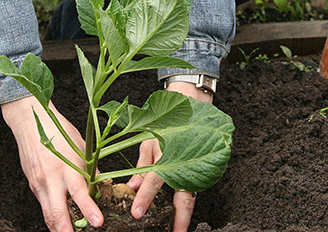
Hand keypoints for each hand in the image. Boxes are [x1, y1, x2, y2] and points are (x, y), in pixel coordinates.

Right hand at [1, 96, 102, 231]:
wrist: (29, 120)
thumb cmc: (57, 130)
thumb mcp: (80, 146)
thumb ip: (89, 168)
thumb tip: (101, 185)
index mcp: (67, 166)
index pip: (79, 193)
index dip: (89, 210)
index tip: (98, 223)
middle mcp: (51, 178)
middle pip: (58, 214)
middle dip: (67, 231)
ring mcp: (39, 183)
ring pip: (48, 215)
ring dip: (58, 228)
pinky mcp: (32, 184)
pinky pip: (43, 205)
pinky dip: (52, 215)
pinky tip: (61, 218)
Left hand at [127, 81, 212, 231]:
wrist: (189, 107)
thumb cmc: (166, 123)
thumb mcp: (148, 140)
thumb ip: (141, 166)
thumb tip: (131, 188)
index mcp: (169, 153)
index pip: (156, 179)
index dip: (146, 197)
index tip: (137, 213)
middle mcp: (184, 164)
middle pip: (183, 198)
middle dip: (178, 221)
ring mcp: (193, 170)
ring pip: (190, 199)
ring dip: (183, 218)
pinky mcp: (196, 174)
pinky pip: (191, 194)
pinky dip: (185, 209)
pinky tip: (178, 220)